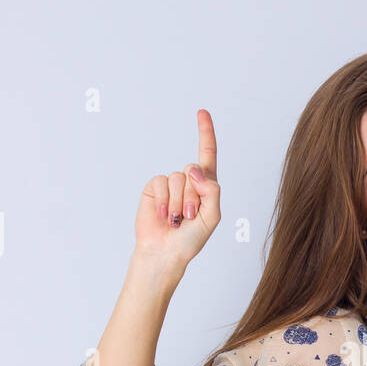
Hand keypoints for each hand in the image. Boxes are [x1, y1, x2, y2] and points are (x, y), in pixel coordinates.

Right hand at [133, 109, 221, 278]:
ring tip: (177, 220)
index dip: (205, 132)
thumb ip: (211, 191)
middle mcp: (188, 181)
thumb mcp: (212, 217)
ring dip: (179, 202)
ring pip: (178, 178)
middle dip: (193, 196)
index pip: (207, 154)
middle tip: (189, 217)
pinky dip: (165, 201)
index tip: (202, 112)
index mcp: (206, 186)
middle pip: (194, 170)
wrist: (165, 253)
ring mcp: (170, 184)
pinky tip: (164, 216)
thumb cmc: (190, 240)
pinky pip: (161, 182)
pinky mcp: (154, 188)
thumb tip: (194, 169)